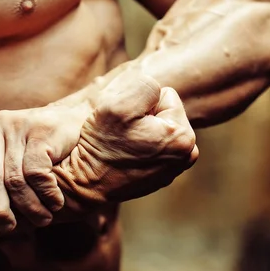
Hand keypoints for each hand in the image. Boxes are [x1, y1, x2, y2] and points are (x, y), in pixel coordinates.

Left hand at [0, 106, 85, 232]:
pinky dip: (46, 195)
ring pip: (14, 179)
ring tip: (41, 220)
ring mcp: (16, 125)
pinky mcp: (40, 130)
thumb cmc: (36, 150)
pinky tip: (55, 203)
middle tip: (7, 227)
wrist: (78, 123)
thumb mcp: (5, 155)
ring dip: (29, 207)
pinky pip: (36, 174)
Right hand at [54, 70, 198, 205]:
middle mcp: (186, 154)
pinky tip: (123, 157)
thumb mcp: (118, 105)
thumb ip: (146, 86)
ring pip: (157, 128)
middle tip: (121, 134)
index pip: (165, 94)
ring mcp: (173, 168)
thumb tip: (155, 91)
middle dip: (143, 117)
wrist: (83, 184)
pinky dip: (138, 147)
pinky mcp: (160, 176)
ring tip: (121, 145)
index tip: (124, 122)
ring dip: (140, 131)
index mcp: (183, 137)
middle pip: (164, 112)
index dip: (139, 103)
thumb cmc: (100, 145)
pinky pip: (151, 146)